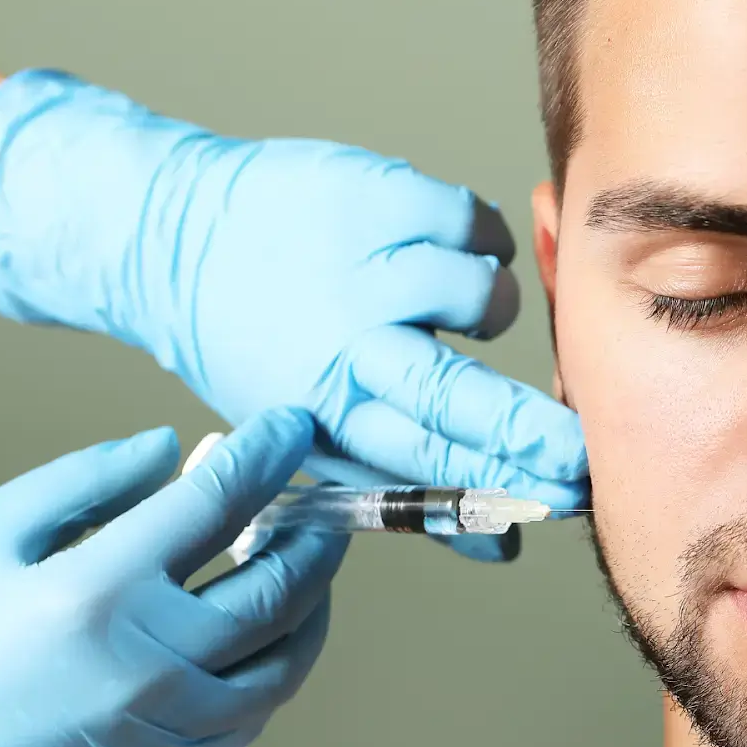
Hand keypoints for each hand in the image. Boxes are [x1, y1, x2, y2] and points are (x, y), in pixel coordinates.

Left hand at [0, 70, 587, 561]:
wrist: (170, 234)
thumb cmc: (263, 343)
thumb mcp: (315, 433)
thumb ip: (411, 490)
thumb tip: (504, 550)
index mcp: (330, 413)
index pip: (433, 462)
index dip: (507, 481)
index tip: (570, 495)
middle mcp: (345, 345)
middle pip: (453, 396)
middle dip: (525, 429)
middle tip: (576, 448)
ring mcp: (360, 266)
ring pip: (479, 292)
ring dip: (489, 303)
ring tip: (457, 303)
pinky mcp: (374, 196)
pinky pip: (475, 221)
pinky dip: (480, 238)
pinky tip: (448, 248)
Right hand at [0, 409, 346, 746]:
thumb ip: (84, 480)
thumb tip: (172, 447)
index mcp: (96, 594)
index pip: (219, 502)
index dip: (268, 454)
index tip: (292, 427)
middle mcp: (150, 663)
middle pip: (281, 583)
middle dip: (316, 531)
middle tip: (321, 502)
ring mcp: (174, 724)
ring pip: (290, 653)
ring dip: (316, 598)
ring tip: (306, 560)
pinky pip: (262, 706)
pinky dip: (282, 657)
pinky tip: (268, 627)